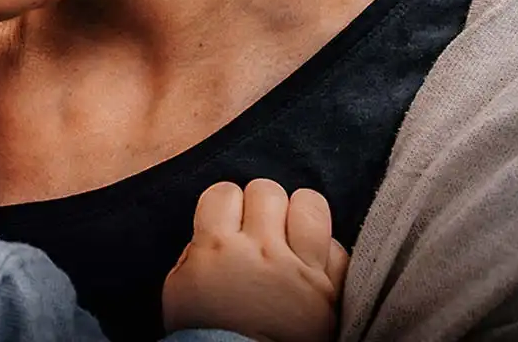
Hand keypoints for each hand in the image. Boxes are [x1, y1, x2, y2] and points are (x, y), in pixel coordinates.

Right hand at [162, 180, 348, 341]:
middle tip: (259, 228)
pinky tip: (312, 266)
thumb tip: (217, 228)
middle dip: (262, 206)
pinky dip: (326, 254)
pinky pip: (338, 248)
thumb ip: (196, 250)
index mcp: (216, 248)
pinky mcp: (329, 292)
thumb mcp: (179, 288)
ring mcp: (299, 271)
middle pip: (267, 190)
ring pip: (310, 205)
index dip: (227, 204)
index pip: (224, 191)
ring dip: (299, 214)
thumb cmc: (203, 334)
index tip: (228, 221)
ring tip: (292, 233)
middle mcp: (260, 252)